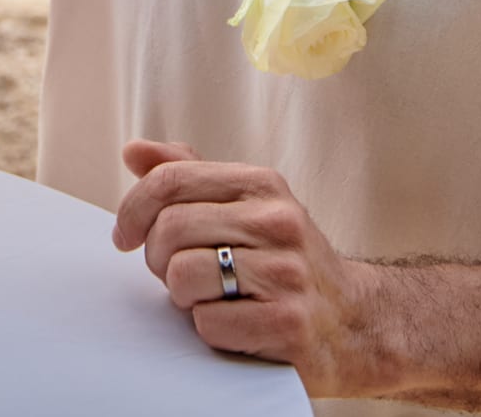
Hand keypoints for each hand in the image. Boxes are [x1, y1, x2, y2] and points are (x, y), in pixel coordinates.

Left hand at [112, 139, 381, 396]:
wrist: (355, 322)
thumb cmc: (285, 262)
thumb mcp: (246, 206)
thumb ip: (189, 176)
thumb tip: (134, 150)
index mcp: (262, 184)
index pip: (171, 179)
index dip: (133, 209)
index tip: (125, 236)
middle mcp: (278, 221)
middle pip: (170, 230)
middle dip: (158, 259)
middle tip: (175, 275)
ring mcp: (286, 272)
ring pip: (182, 275)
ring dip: (182, 297)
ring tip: (209, 297)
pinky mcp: (288, 323)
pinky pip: (208, 324)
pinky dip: (209, 330)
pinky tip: (234, 323)